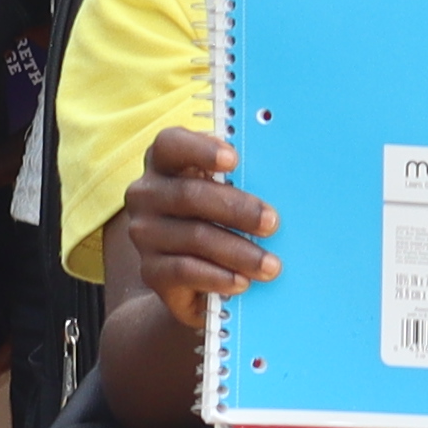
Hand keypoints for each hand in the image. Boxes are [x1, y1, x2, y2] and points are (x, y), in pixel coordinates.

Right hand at [107, 123, 277, 331]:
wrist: (195, 279)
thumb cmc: (219, 222)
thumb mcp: (225, 196)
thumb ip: (239, 184)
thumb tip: (282, 185)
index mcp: (164, 164)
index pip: (170, 144)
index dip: (200, 149)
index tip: (234, 159)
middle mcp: (146, 195)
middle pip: (189, 195)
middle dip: (237, 209)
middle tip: (272, 223)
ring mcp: (144, 233)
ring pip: (194, 237)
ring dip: (239, 252)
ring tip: (271, 265)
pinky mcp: (150, 270)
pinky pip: (185, 271)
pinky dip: (218, 277)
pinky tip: (242, 282)